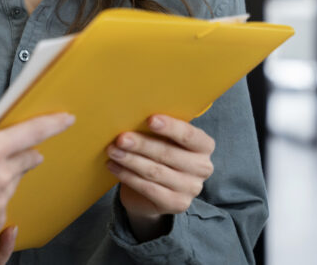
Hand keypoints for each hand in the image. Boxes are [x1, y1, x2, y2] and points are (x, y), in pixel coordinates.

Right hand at [0, 112, 73, 243]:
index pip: (31, 133)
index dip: (52, 124)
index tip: (66, 119)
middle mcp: (2, 175)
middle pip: (27, 159)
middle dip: (24, 153)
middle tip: (5, 153)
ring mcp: (1, 200)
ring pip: (12, 181)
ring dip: (2, 176)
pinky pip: (1, 203)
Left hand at [105, 114, 214, 240]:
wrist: (154, 190)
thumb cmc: (158, 153)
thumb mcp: (163, 138)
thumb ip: (157, 128)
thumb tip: (132, 112)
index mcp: (204, 146)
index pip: (189, 135)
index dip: (170, 127)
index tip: (150, 119)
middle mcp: (202, 167)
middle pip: (168, 153)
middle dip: (142, 145)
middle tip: (120, 138)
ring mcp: (191, 188)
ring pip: (155, 172)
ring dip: (130, 160)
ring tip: (112, 151)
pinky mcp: (176, 204)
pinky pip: (148, 188)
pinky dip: (127, 176)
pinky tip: (113, 166)